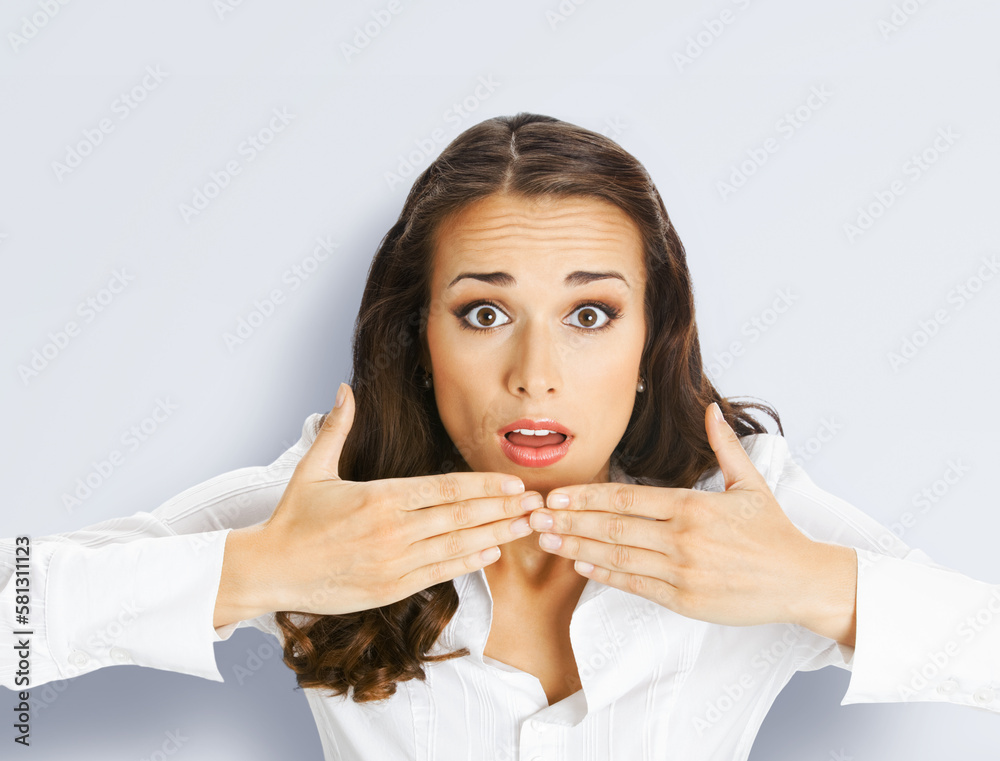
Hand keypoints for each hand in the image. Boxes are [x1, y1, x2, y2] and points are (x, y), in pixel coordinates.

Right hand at [224, 383, 540, 619]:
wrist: (270, 570)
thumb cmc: (293, 520)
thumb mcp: (312, 468)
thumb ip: (336, 428)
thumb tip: (345, 390)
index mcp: (378, 498)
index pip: (444, 489)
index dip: (484, 486)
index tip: (513, 483)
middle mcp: (391, 530)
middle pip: (460, 517)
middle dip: (502, 509)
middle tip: (536, 502)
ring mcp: (393, 562)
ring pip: (456, 546)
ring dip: (496, 535)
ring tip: (526, 526)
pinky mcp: (390, 588)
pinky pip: (439, 573)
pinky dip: (468, 563)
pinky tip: (492, 552)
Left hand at [527, 403, 847, 630]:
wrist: (802, 580)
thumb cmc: (774, 533)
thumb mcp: (751, 483)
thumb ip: (725, 446)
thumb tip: (713, 409)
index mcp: (692, 506)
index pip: (627, 497)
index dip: (587, 496)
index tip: (557, 495)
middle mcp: (682, 537)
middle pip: (614, 526)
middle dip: (570, 520)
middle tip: (536, 517)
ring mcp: (682, 570)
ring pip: (618, 556)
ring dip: (578, 547)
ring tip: (547, 540)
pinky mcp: (685, 599)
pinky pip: (637, 584)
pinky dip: (606, 575)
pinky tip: (581, 565)